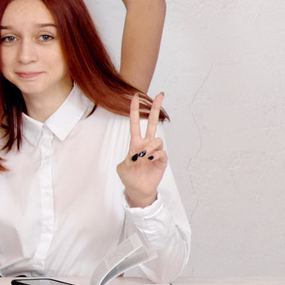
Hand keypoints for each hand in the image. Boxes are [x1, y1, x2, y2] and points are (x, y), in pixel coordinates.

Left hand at [116, 93, 167, 207]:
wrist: (138, 189)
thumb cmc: (129, 177)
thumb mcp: (122, 167)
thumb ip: (128, 159)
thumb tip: (140, 154)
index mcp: (135, 143)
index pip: (134, 124)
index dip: (134, 111)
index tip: (135, 97)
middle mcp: (146, 144)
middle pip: (151, 123)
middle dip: (155, 109)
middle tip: (160, 94)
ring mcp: (155, 151)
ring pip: (157, 139)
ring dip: (150, 146)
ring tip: (143, 157)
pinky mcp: (162, 159)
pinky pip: (161, 152)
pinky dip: (155, 154)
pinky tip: (149, 160)